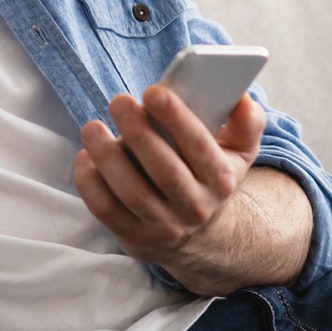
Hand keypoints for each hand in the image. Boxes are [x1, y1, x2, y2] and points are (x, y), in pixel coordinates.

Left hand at [74, 84, 268, 292]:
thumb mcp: (238, 153)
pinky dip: (91, 184)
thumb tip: (242, 99)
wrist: (200, 236)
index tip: (153, 92)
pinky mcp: (135, 238)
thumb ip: (246, 122)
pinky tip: (85, 157)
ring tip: (93, 128)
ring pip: (133, 193)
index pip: (200, 148)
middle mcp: (196, 207)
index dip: (177, 119)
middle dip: (139, 133)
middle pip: (164, 171)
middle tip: (119, 101)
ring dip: (108, 157)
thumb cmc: (209, 177)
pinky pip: (107, 211)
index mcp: (220, 179)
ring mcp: (164, 227)